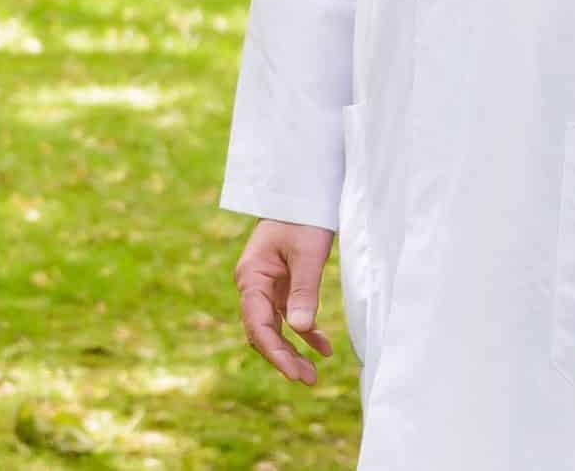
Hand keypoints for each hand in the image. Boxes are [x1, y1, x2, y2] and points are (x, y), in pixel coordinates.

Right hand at [233, 218, 334, 384]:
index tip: (294, 373)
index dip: (274, 352)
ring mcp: (265, 286)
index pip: (257, 324)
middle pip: (261, 330)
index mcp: (251, 276)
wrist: (302, 194)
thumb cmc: (303, 219)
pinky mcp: (280, 285)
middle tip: (306, 380)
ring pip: (273, 327)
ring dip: (290, 350)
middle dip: (282, 357)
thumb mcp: (308, 255)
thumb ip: (304, 292)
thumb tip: (300, 330)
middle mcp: (252, 284)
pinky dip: (303, 333)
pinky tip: (323, 348)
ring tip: (312, 374)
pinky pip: (287, 316)